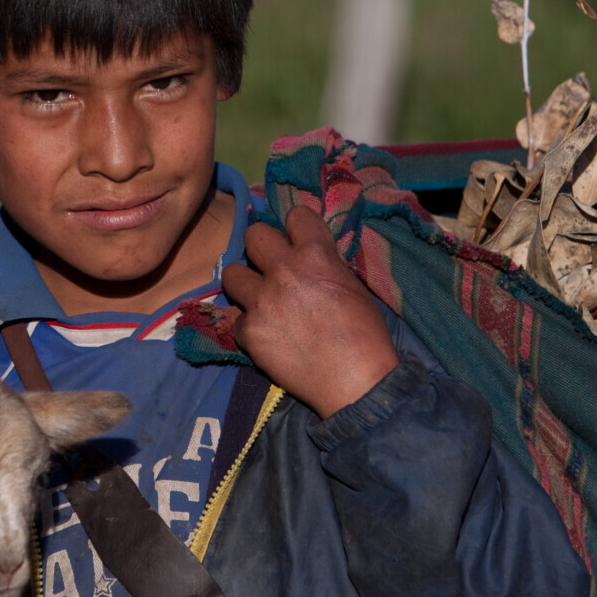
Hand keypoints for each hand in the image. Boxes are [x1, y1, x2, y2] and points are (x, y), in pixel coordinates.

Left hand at [221, 205, 399, 417]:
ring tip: (260, 301)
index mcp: (315, 254)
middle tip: (272, 268)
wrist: (356, 381)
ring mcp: (261, 301)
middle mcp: (283, 270)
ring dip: (246, 285)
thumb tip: (312, 256)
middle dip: (262, 249)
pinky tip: (266, 337)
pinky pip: (236, 319)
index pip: (294, 214)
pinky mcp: (248, 332)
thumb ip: (327, 264)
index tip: (299, 243)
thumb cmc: (365, 334)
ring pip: (231, 273)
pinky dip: (249, 328)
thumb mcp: (354, 285)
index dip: (298, 229)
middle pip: (253, 235)